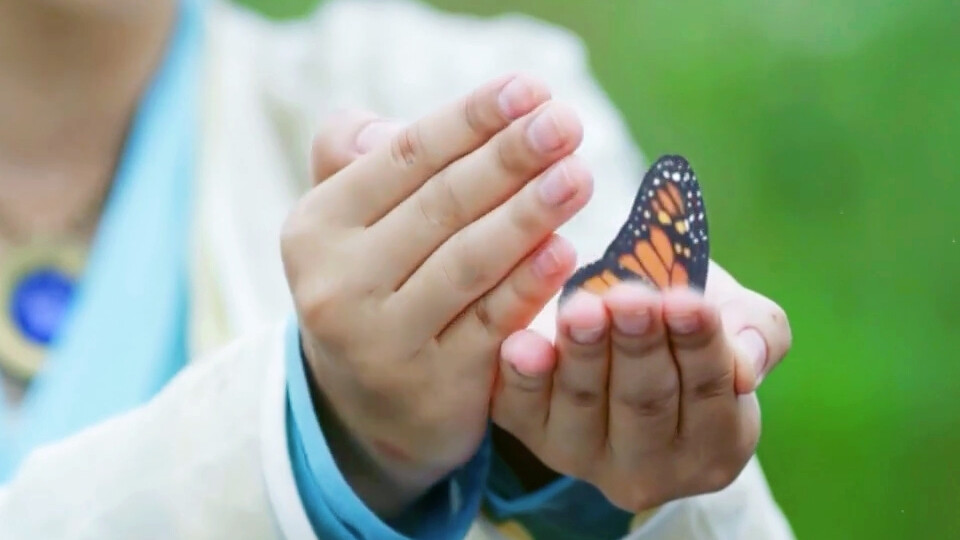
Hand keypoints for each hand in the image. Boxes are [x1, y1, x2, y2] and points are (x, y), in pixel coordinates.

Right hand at [280, 74, 592, 514]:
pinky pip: (489, 325)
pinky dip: (528, 285)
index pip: (404, 158)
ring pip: (467, 263)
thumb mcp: (348, 222)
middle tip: (566, 123)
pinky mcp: (430, 388)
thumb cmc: (373, 282)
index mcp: (315, 228)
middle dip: (511, 158)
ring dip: (529, 214)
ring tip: (579, 174)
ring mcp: (381, 343)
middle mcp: (336, 286)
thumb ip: (362, 159)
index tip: (531, 89)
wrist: (369, 402)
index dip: (471, 119)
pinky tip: (565, 250)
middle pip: (440, 206)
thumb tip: (397, 126)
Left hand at [491, 264, 790, 511]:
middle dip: (637, 347)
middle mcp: (651, 467)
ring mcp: (585, 457)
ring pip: (585, 405)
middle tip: (628, 300)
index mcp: (715, 443)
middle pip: (645, 403)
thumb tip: (746, 367)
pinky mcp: (531, 436)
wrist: (623, 322)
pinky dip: (523, 376)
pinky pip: (523, 411)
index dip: (698, 345)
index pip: (710, 392)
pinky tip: (522, 343)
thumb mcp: (737, 319)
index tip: (686, 301)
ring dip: (582, 355)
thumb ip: (758, 336)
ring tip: (582, 309)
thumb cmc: (685, 321)